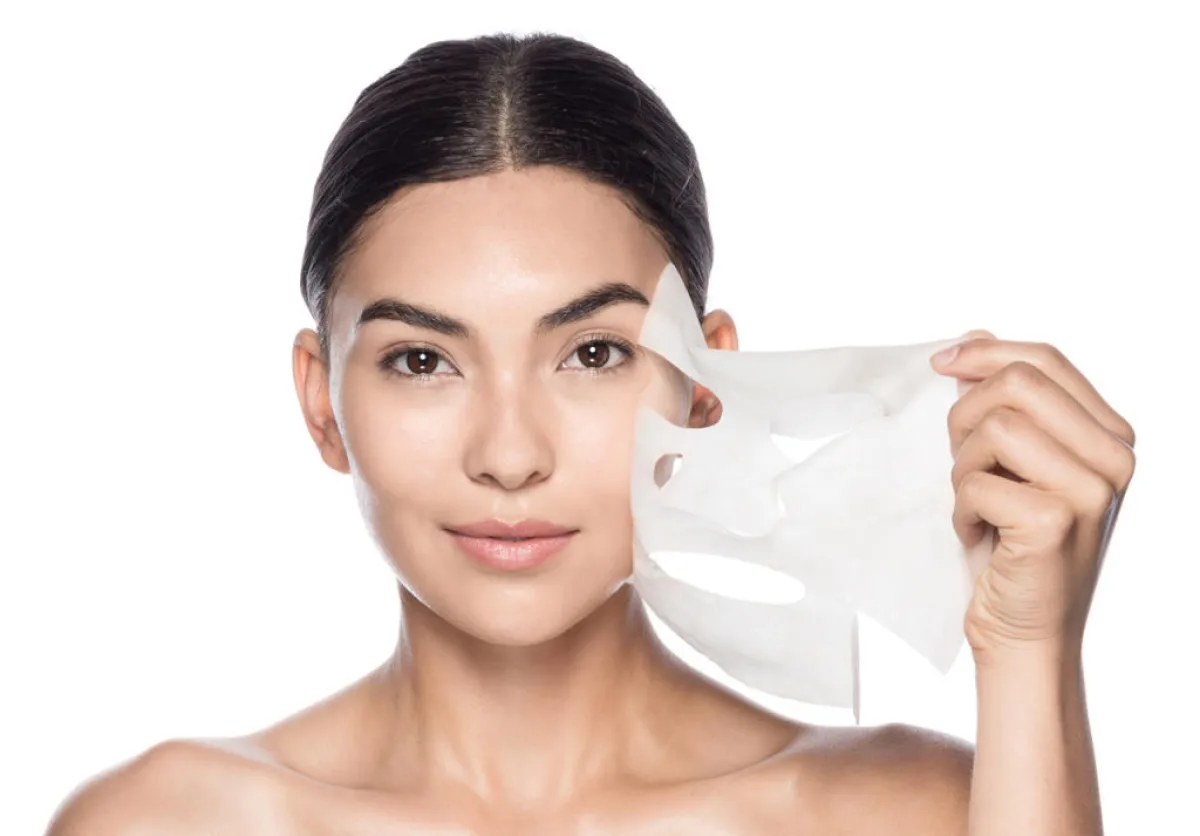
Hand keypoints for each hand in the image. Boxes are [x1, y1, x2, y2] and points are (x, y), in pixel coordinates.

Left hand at [930, 330, 1135, 659]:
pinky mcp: (1054, 522)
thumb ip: (1007, 403)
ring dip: (963, 468)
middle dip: (965, 416)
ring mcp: (1091, 490)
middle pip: (1018, 382)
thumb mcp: (1013, 463)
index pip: (1047, 360)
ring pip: (995, 426)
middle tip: (963, 463)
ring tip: (978, 506)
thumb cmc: (1013, 546)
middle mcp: (1114, 459)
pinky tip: (979, 537)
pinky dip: (962, 510)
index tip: (940, 363)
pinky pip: (977, 482)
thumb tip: (974, 335)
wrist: (1025, 633)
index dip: (986, 352)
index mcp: (1110, 436)